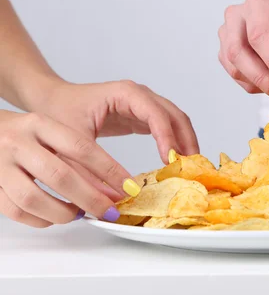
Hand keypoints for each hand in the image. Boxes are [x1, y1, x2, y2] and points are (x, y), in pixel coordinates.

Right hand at [0, 110, 134, 226]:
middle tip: (108, 211)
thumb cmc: (22, 134)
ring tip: (79, 214)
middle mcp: (18, 142)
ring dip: (62, 212)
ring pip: (33, 198)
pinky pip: (14, 210)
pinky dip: (39, 220)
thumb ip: (76, 155)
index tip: (128, 188)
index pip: (81, 148)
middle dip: (91, 198)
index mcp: (40, 124)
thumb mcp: (49, 131)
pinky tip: (53, 218)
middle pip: (60, 175)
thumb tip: (111, 189)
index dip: (109, 171)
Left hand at [38, 80, 198, 164]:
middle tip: (189, 168)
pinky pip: (167, 128)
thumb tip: (109, 200)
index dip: (166, 137)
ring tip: (188, 168)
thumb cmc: (59, 112)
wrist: (52, 99)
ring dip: (185, 143)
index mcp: (125, 94)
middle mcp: (140, 95)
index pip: (156, 114)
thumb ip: (90, 172)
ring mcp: (144, 105)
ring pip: (176, 121)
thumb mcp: (71, 144)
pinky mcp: (142, 116)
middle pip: (175, 115)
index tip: (170, 161)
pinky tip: (175, 162)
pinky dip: (175, 144)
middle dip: (185, 141)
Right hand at [218, 0, 268, 100]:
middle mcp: (236, 17)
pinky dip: (253, 84)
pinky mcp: (225, 51)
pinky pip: (235, 74)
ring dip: (257, 84)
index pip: (258, 35)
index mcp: (258, 5)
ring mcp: (226, 34)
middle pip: (238, 52)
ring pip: (234, 67)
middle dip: (261, 78)